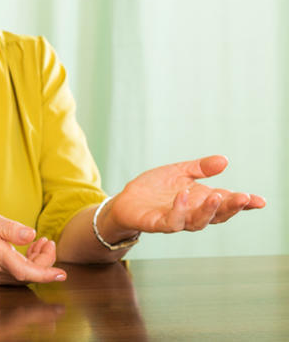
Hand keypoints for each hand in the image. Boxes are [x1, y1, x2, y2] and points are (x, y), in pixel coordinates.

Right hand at [0, 207, 66, 284]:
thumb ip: (10, 227)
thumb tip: (31, 234)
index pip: (25, 272)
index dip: (46, 274)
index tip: (61, 274)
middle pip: (27, 275)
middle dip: (44, 261)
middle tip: (48, 242)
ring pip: (21, 277)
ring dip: (35, 263)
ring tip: (40, 243)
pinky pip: (12, 275)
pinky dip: (24, 266)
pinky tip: (26, 251)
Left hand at [108, 155, 265, 234]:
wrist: (125, 201)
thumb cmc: (154, 189)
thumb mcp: (179, 172)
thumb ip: (200, 168)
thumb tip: (224, 160)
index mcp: (201, 200)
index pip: (226, 202)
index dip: (243, 202)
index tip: (260, 201)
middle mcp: (192, 213)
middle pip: (217, 215)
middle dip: (232, 207)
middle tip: (244, 198)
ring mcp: (176, 220)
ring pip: (198, 222)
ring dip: (209, 210)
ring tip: (216, 195)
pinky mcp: (158, 224)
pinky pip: (172, 222)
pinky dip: (179, 209)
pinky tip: (182, 195)